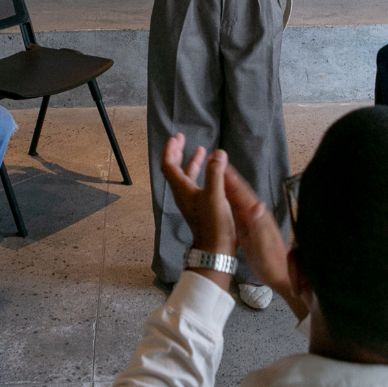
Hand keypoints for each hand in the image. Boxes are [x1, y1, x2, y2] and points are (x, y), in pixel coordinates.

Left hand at [159, 133, 236, 254]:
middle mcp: (183, 194)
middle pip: (174, 169)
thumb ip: (215, 173)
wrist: (215, 249)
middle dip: (178, 153)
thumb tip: (218, 153)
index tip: (177, 137)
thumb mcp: (215, 195)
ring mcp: (192, 201)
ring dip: (191, 162)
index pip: (169, 165)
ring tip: (201, 150)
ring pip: (187, 177)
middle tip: (182, 138)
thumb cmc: (213, 223)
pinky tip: (213, 171)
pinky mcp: (201, 207)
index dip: (171, 150)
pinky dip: (202, 173)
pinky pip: (197, 184)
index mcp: (182, 189)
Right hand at [222, 166, 288, 298]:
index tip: (219, 164)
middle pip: (241, 191)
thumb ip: (258, 226)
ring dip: (229, 186)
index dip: (231, 178)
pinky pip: (239, 209)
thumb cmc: (271, 264)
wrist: (282, 275)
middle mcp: (257, 214)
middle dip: (229, 177)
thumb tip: (256, 204)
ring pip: (239, 198)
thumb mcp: (262, 246)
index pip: (242, 192)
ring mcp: (255, 220)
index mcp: (257, 216)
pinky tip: (225, 197)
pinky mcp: (252, 227)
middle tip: (214, 162)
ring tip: (216, 174)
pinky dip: (231, 199)